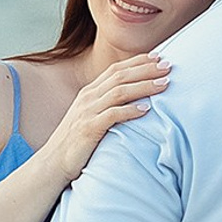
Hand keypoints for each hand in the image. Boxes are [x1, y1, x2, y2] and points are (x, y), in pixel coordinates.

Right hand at [46, 55, 167, 181]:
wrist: (52, 163)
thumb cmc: (76, 144)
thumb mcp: (90, 118)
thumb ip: (107, 107)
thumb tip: (133, 102)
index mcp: (89, 93)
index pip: (116, 69)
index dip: (138, 61)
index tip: (159, 57)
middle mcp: (88, 98)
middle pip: (120, 76)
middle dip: (146, 69)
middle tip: (169, 66)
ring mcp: (87, 112)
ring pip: (119, 91)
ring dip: (144, 86)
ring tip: (164, 84)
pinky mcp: (88, 128)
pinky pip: (112, 115)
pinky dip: (130, 110)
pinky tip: (146, 109)